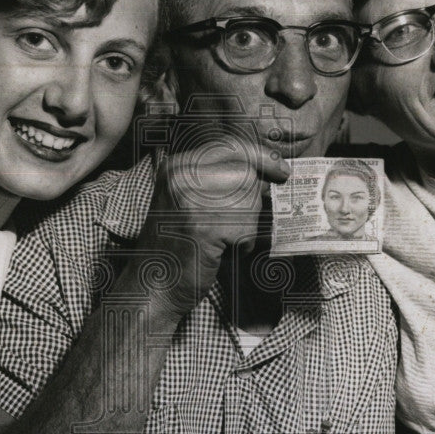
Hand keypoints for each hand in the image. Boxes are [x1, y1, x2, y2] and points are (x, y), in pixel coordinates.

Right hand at [134, 139, 290, 314]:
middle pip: (245, 173)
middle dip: (253, 200)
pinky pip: (247, 228)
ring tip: (223, 240)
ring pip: (250, 200)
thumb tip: (267, 173)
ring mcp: (190, 199)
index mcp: (177, 167)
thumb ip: (219, 181)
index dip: (261, 156)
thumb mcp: (189, 202)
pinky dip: (243, 244)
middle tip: (241, 222)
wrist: (153, 286)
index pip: (230, 147)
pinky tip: (223, 252)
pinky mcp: (203, 226)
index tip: (281, 169)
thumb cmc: (178, 247)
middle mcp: (180, 177)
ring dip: (247, 226)